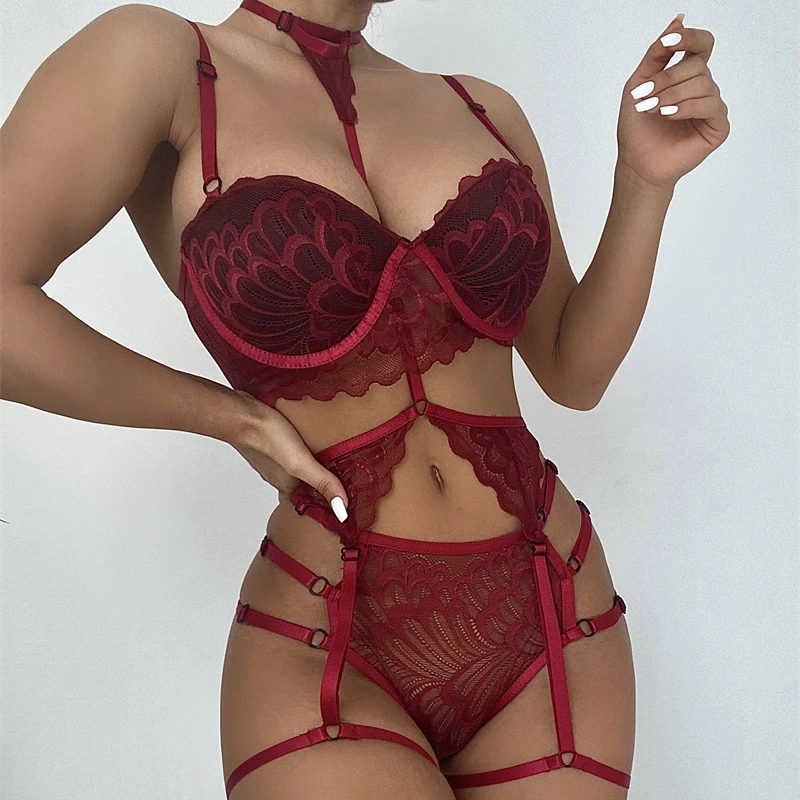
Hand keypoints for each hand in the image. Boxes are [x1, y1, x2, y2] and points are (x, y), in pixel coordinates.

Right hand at [227, 389, 348, 520]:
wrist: (243, 412)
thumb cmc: (267, 437)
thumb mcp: (302, 463)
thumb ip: (323, 484)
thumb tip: (341, 511)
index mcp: (287, 485)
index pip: (303, 504)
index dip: (318, 505)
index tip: (336, 504)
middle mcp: (279, 474)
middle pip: (300, 486)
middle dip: (316, 485)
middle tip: (335, 480)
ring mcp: (273, 458)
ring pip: (293, 467)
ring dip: (308, 465)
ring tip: (327, 458)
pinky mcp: (272, 441)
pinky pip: (287, 449)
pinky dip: (298, 447)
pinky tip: (307, 438)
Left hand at [617, 13, 729, 189]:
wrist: (636, 162)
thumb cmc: (637, 128)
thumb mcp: (638, 84)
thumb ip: (657, 54)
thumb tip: (677, 20)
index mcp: (686, 75)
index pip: (700, 45)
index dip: (689, 38)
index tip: (669, 40)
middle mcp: (702, 87)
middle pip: (697, 65)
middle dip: (667, 79)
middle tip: (644, 97)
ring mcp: (712, 106)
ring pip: (702, 84)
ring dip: (672, 95)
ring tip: (653, 110)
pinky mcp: (718, 126)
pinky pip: (710, 106)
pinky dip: (686, 108)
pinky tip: (669, 116)